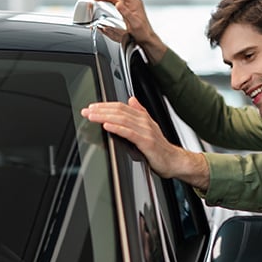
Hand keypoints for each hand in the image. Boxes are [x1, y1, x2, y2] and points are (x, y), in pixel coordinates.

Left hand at [81, 97, 209, 190]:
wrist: (175, 162)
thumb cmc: (161, 149)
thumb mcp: (149, 128)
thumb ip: (140, 113)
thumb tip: (132, 100)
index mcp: (143, 118)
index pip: (121, 107)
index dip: (105, 105)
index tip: (91, 107)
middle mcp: (144, 122)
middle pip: (120, 111)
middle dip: (101, 110)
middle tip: (87, 111)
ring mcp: (146, 132)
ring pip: (122, 120)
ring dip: (105, 117)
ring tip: (92, 117)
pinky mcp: (147, 143)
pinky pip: (130, 133)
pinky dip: (117, 128)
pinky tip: (107, 126)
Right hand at [93, 0, 166, 62]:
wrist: (146, 37)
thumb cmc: (142, 32)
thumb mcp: (135, 24)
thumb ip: (126, 13)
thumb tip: (118, 3)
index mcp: (135, 2)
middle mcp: (133, 1)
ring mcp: (129, 4)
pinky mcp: (126, 8)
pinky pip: (116, 0)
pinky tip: (102, 0)